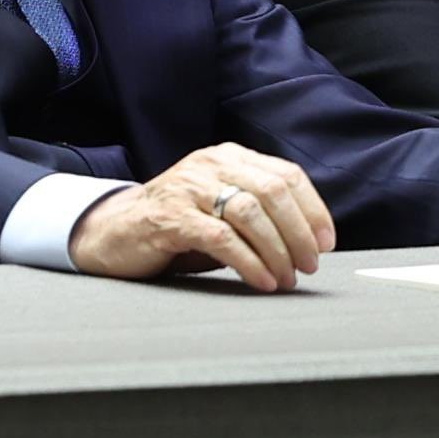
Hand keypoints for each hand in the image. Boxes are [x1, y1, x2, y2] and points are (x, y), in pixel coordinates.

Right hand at [70, 144, 335, 292]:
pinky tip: (262, 280)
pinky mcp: (171, 217)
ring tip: (287, 278)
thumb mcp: (220, 207)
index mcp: (228, 157)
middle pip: (273, 191)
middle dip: (299, 233)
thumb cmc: (176, 226)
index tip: (326, 243)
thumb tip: (308, 242)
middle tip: (309, 265)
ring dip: (277, 251)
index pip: (286, 175)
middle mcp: (210, 164)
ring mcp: (189, 188)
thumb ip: (257, 213)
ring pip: (250, 213)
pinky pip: (222, 238)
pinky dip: (249, 262)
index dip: (313, 209)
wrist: (112, 232)